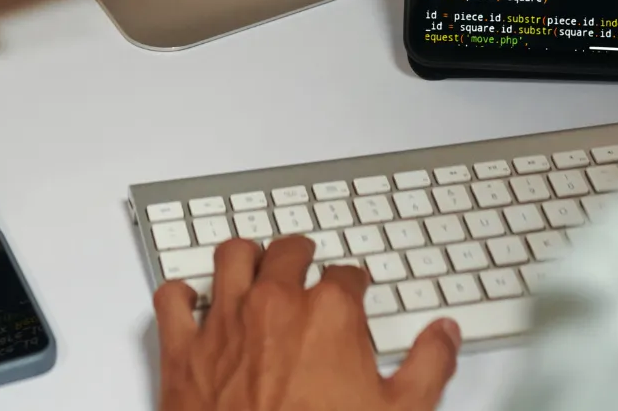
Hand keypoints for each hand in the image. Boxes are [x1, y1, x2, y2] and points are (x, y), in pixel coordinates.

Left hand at [155, 236, 460, 410]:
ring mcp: (225, 322)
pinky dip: (182, 297)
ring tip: (255, 267)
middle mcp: (275, 303)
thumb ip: (429, 366)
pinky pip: (173, 299)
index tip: (353, 296)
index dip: (352, 286)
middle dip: (301, 257)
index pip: (347, 274)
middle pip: (288, 251)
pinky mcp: (183, 350)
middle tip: (306, 269)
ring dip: (245, 259)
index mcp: (328, 312)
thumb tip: (444, 335)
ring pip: (231, 257)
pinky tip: (194, 305)